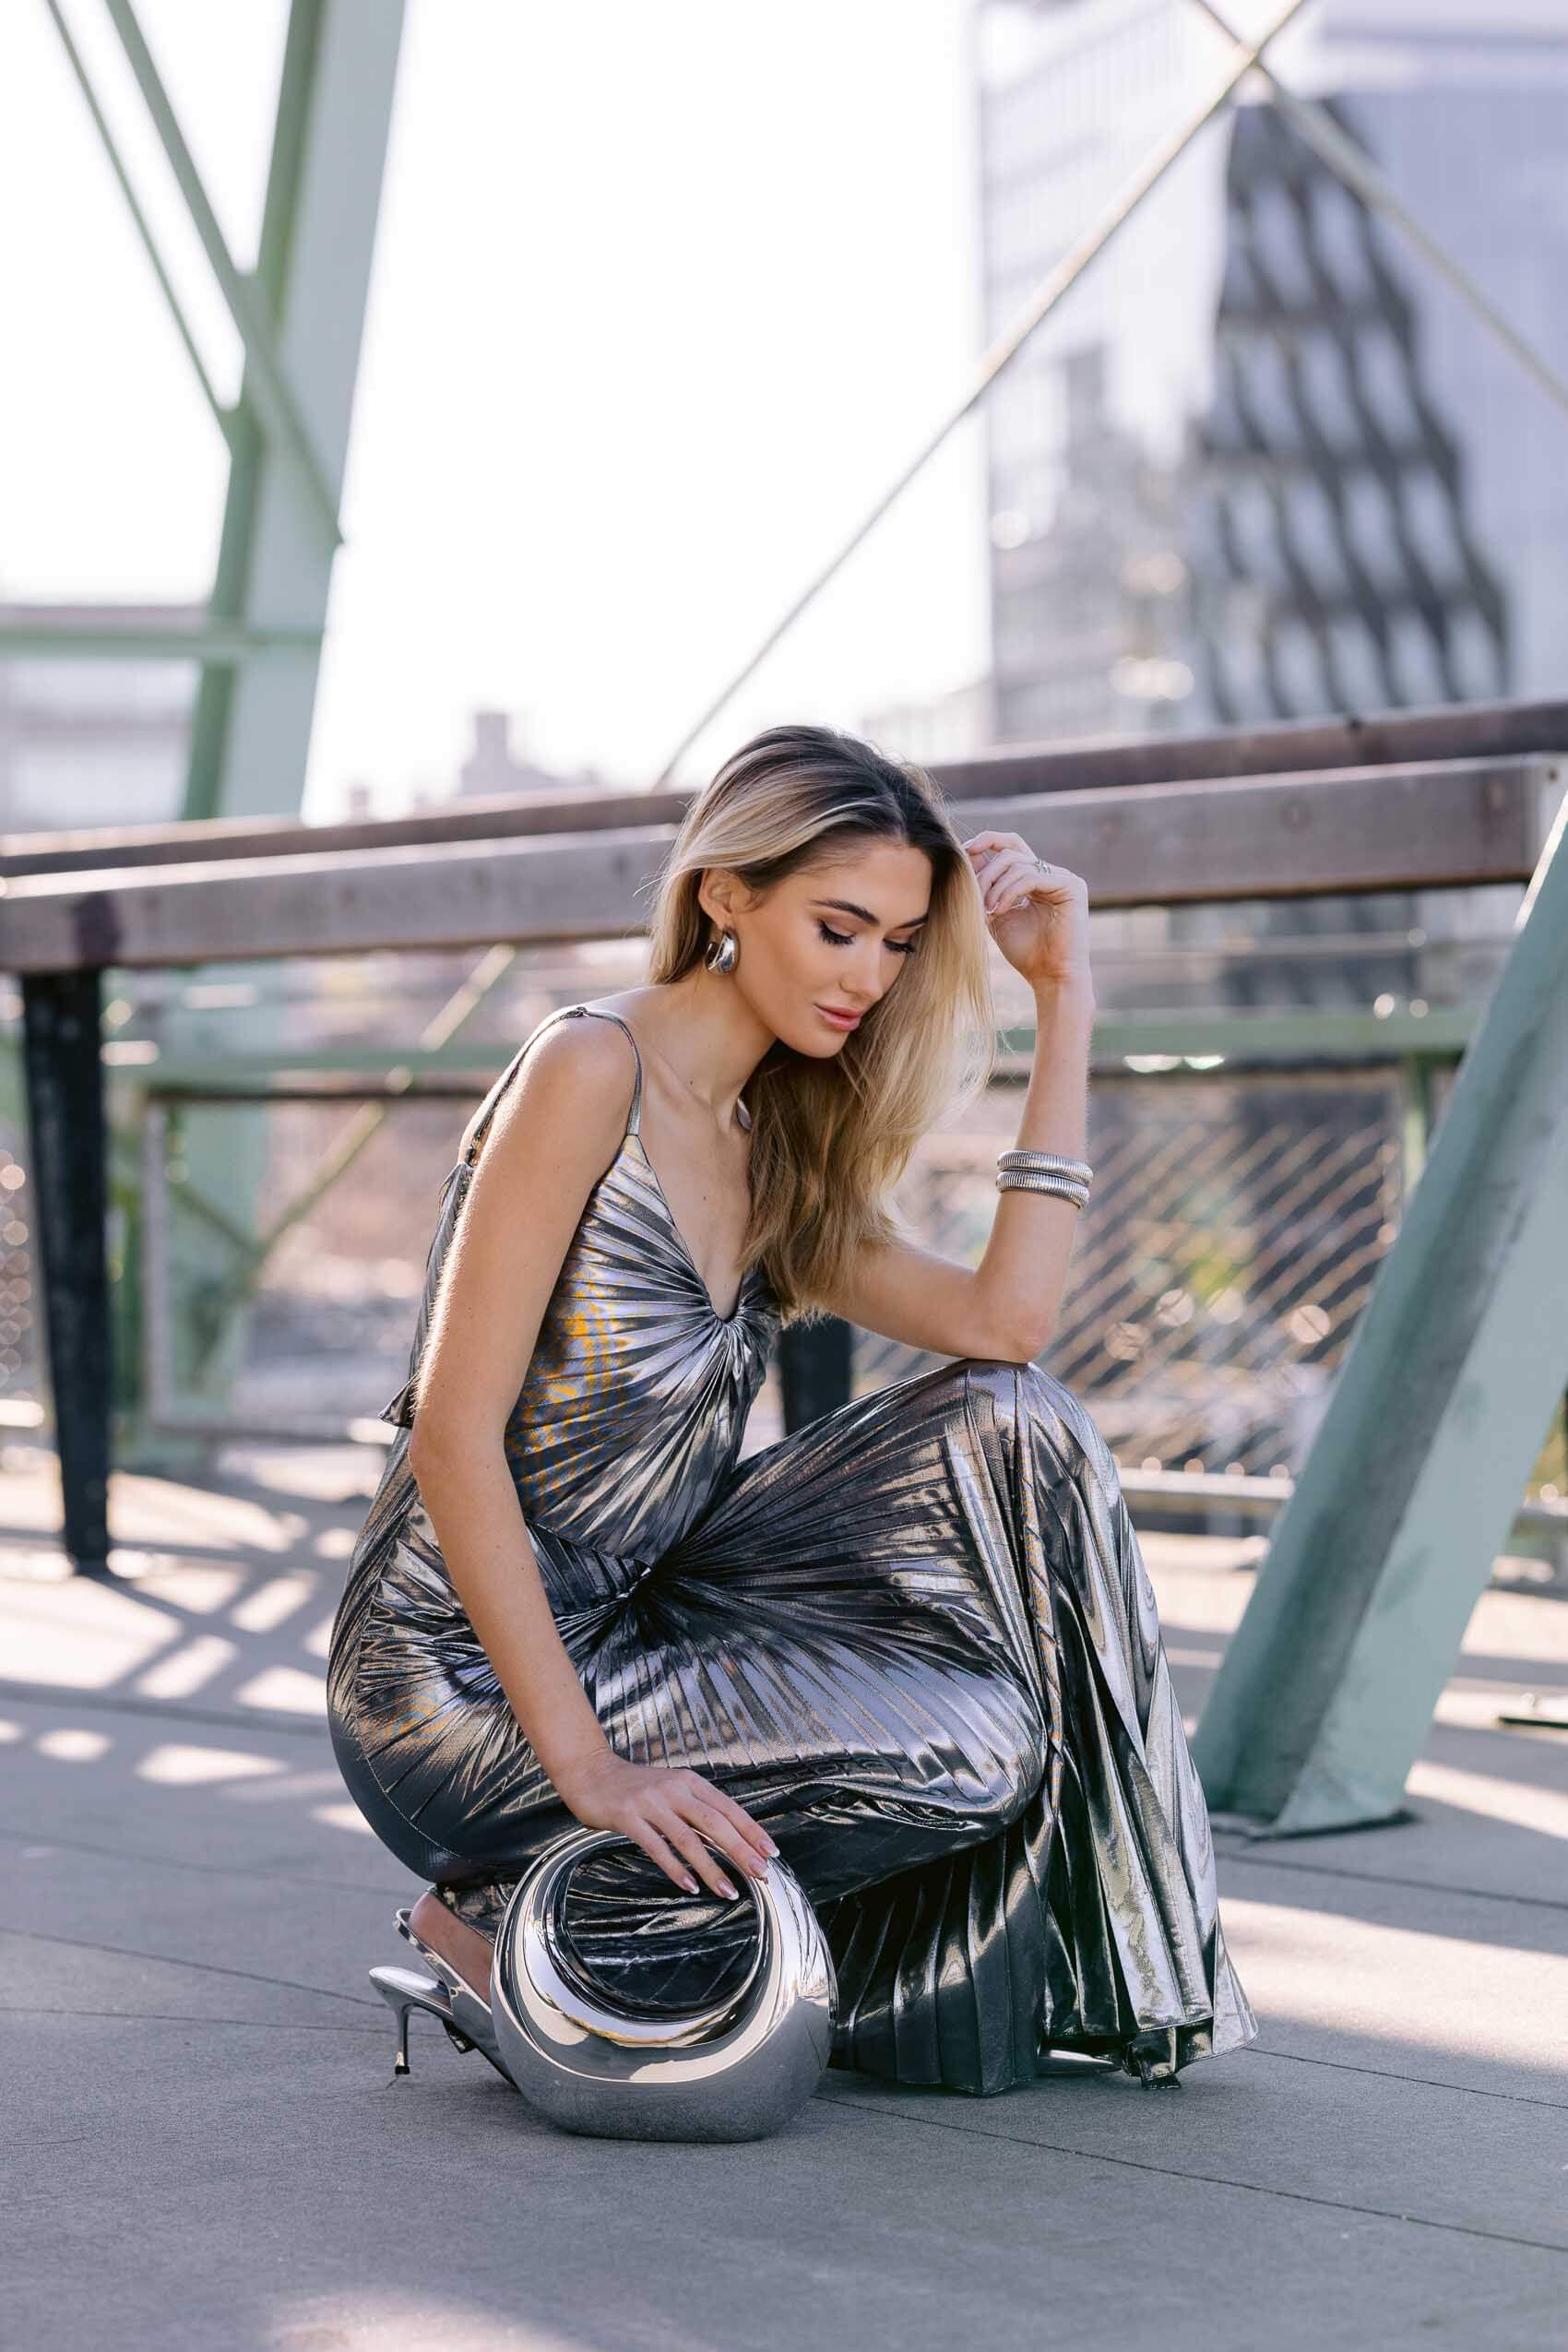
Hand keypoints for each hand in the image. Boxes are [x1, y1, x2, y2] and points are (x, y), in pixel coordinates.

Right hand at [553, 1751, 778, 1900]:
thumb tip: (728, 1838)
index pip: (728, 1808)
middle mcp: (674, 1790)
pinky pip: (657, 1846)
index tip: (771, 1852)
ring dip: (711, 1867)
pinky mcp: (629, 1817)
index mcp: (690, 1782)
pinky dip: (676, 1868)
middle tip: (760, 1874)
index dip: (751, 1830)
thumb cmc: (635, 1787)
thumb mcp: (671, 1790)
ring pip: (689, 1839)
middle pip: (715, 1823)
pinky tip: (689, 1886)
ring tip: (729, 1891)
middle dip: (740, 1850)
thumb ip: (695, 1809)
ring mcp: (651, 1803)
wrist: (591, 1772)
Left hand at [963, 830, 1091, 988]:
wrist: (1050, 977)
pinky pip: (1031, 877)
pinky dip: (1010, 892)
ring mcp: (1063, 878)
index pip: (1011, 846)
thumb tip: (965, 855)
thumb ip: (986, 887)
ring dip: (995, 888)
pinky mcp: (1071, 886)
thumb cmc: (1025, 952)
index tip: (964, 851)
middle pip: (1010, 852)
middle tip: (974, 898)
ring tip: (988, 911)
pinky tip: (1000, 911)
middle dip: (986, 873)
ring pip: (1018, 864)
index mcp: (1036, 878)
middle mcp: (1051, 874)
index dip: (987, 841)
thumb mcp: (996, 913)